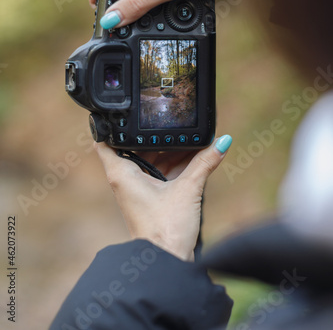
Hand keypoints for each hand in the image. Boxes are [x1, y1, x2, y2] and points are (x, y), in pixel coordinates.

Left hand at [95, 135, 231, 260]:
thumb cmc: (165, 230)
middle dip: (154, 136)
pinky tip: (193, 156)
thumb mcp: (188, 190)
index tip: (124, 112)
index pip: (106, 140)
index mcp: (122, 173)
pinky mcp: (150, 197)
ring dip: (168, 150)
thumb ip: (205, 163)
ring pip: (150, 160)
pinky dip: (173, 164)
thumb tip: (221, 142)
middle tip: (172, 122)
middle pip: (135, 147)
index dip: (111, 124)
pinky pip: (160, 173)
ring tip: (188, 137)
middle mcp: (126, 179)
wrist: (166, 262)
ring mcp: (138, 188)